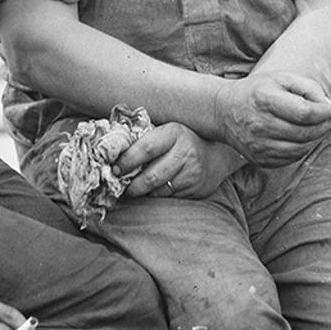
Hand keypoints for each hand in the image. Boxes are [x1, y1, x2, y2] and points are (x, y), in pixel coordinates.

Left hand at [115, 124, 240, 199]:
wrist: (217, 155)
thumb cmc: (183, 141)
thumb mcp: (168, 131)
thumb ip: (146, 137)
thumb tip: (113, 149)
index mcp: (173, 133)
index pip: (146, 148)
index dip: (127, 161)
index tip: (115, 169)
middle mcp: (184, 153)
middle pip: (151, 176)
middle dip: (132, 185)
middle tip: (120, 186)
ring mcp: (191, 173)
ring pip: (158, 190)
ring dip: (142, 193)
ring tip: (132, 190)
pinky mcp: (195, 189)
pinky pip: (168, 198)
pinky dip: (156, 197)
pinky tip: (152, 192)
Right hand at [215, 72, 330, 166]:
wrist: (224, 111)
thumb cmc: (257, 91)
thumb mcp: (281, 78)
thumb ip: (308, 87)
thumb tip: (328, 106)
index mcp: (264, 100)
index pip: (305, 113)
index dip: (324, 112)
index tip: (330, 108)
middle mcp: (259, 125)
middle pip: (306, 133)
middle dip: (324, 126)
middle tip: (329, 118)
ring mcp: (258, 145)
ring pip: (301, 148)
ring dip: (315, 138)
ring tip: (315, 126)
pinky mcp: (260, 159)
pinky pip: (292, 158)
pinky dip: (302, 147)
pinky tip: (300, 136)